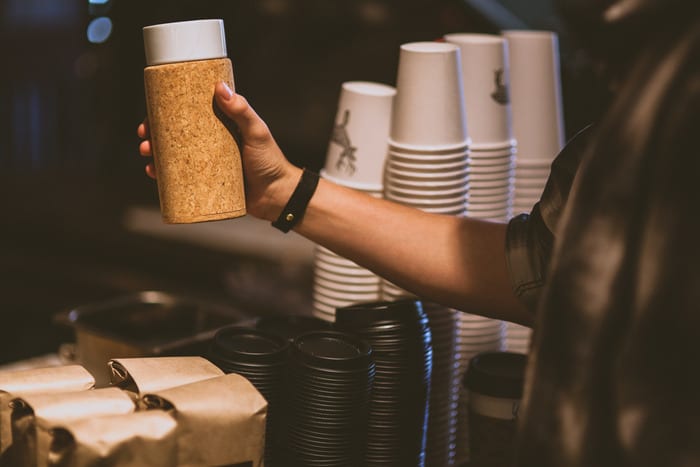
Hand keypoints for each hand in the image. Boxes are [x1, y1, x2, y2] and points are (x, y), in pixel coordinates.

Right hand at [137, 82, 301, 220]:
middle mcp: (209, 144)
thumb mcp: (256, 132)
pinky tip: (153, 174)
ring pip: (173, 157)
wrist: (278, 196)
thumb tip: (220, 87)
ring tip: (147, 155)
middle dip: (153, 135)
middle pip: (174, 135)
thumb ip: (242, 111)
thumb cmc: (271, 161)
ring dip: (154, 155)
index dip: (165, 113)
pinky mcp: (206, 184)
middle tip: (144, 137)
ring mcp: (206, 165)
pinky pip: (180, 180)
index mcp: (218, 127)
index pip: (187, 115)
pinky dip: (164, 177)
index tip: (150, 112)